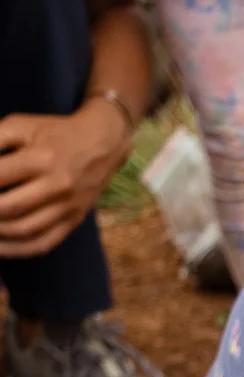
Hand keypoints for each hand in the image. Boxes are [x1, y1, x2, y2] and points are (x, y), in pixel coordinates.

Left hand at [0, 102, 130, 257]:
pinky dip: (15, 250)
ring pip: (23, 231)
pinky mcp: (72, 222)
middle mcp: (57, 186)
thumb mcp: (21, 125)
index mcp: (42, 158)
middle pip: (8, 208)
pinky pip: (42, 244)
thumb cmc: (53, 133)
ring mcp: (67, 208)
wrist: (102, 144)